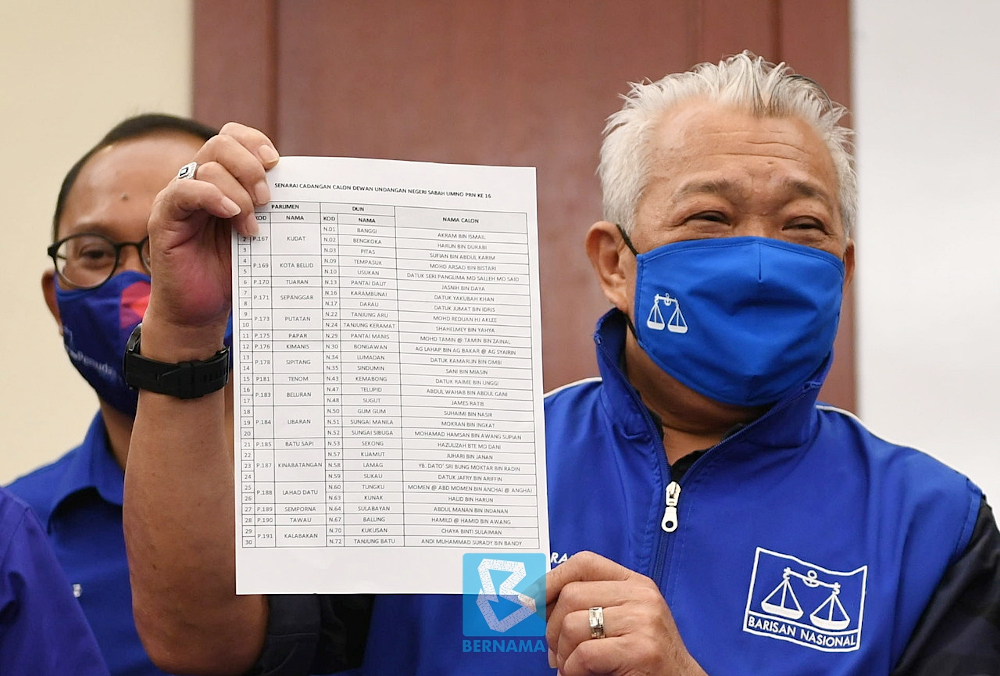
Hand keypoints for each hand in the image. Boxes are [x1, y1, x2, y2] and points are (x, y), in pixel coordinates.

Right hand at [145, 123, 278, 352]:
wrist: (202, 309)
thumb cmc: (232, 271)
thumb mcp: (259, 233)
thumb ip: (270, 208)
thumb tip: (303, 188)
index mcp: (222, 178)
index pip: (233, 137)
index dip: (254, 142)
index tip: (277, 163)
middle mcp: (198, 181)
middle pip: (221, 143)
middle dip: (250, 166)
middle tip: (266, 200)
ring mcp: (179, 197)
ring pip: (208, 166)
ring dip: (238, 192)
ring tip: (250, 225)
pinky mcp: (164, 217)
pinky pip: (184, 191)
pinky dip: (212, 196)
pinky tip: (231, 214)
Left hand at [545, 551, 706, 675]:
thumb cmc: (644, 659)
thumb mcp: (623, 620)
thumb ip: (592, 604)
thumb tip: (537, 598)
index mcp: (635, 583)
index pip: (584, 563)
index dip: (551, 578)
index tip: (531, 599)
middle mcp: (642, 596)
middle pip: (571, 595)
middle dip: (552, 628)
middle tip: (555, 654)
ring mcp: (644, 621)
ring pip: (573, 625)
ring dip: (562, 654)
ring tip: (570, 668)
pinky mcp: (642, 650)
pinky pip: (585, 654)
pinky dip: (573, 670)